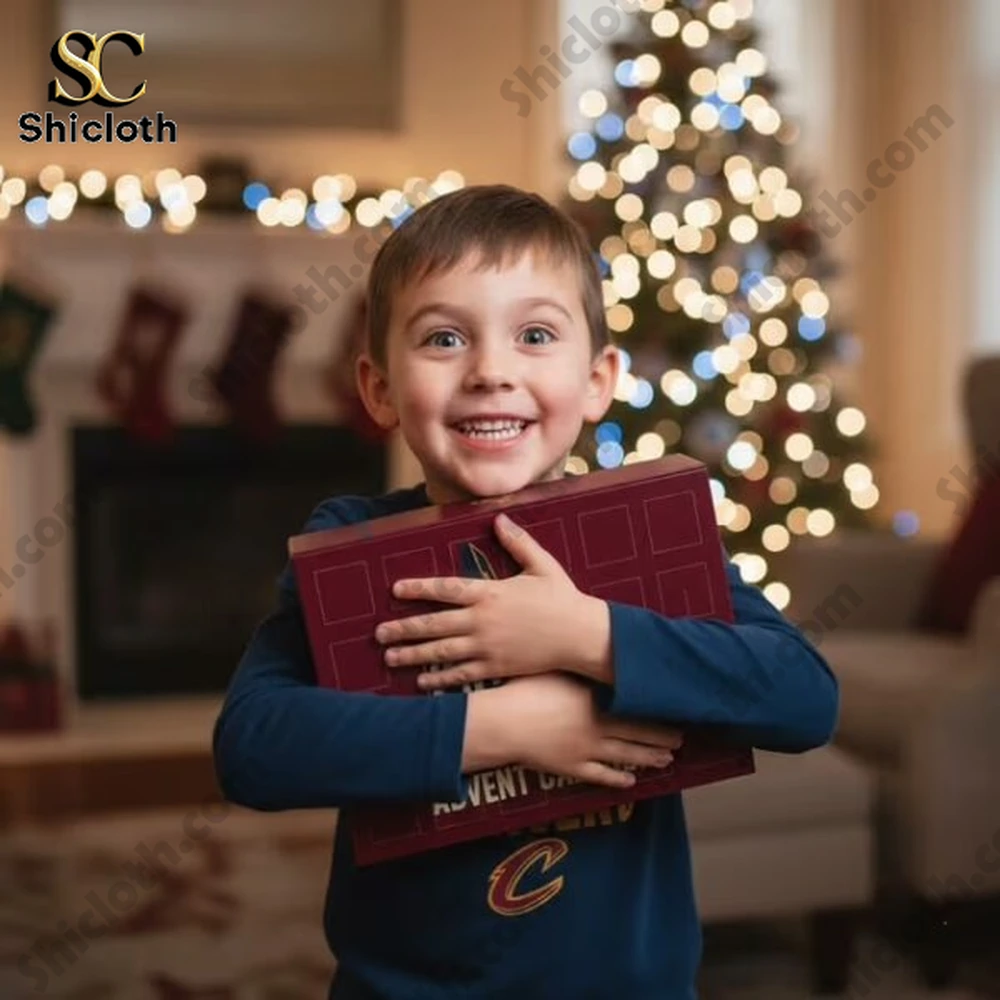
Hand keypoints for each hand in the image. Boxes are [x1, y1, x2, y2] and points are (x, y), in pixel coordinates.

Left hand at [376, 513, 608, 688]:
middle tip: (378, 632)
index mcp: (491, 593)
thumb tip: (499, 519)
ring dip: (413, 654)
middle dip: (403, 628)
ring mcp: (488, 647)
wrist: (582, 636)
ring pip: (442, 652)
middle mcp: (483, 621)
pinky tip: (421, 683)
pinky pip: (462, 675)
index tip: (395, 589)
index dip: (418, 588)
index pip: (446, 589)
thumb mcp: (542, 565)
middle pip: (434, 624)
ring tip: (389, 656)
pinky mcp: (496, 668)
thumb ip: (518, 542)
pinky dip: (440, 680)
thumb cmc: (563, 598)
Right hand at [466, 673, 683, 788]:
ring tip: (667, 760)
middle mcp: (597, 727)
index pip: (636, 709)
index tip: (676, 711)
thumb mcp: (556, 669)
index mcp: (596, 702)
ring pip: (625, 756)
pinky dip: (618, 778)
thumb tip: (599, 654)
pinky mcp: (570, 768)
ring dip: (648, 758)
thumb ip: (580, 667)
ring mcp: (585, 750)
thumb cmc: (525, 689)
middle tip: (682, 740)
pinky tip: (631, 781)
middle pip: (637, 734)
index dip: (658, 713)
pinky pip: (600, 776)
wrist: (503, 722)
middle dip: (662, 738)